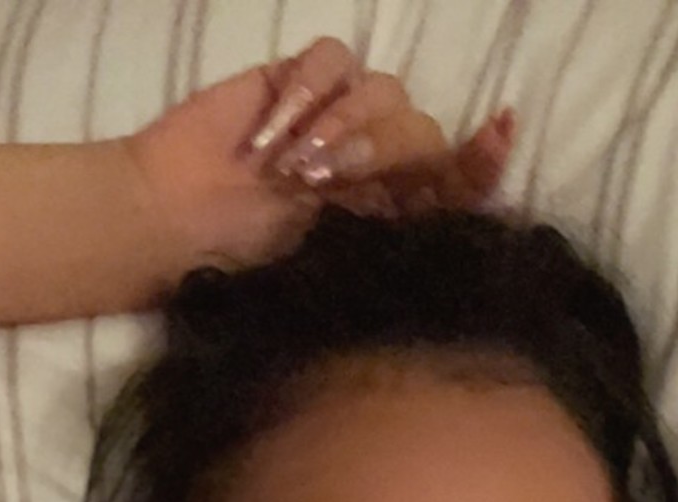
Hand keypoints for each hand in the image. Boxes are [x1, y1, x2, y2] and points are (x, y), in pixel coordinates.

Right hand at [126, 38, 515, 282]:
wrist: (178, 222)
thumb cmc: (247, 260)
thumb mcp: (329, 266)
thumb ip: (385, 241)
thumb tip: (436, 222)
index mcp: (395, 215)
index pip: (457, 183)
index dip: (482, 160)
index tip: (499, 132)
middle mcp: (380, 163)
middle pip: (423, 132)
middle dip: (381, 151)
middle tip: (320, 179)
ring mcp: (343, 116)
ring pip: (385, 92)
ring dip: (342, 125)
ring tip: (291, 167)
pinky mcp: (302, 79)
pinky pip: (334, 60)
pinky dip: (308, 92)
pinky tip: (272, 134)